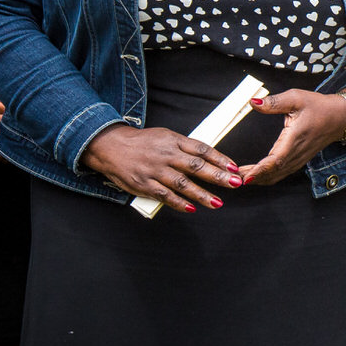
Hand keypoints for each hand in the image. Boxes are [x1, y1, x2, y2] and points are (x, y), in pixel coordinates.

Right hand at [83, 124, 241, 211]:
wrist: (110, 146)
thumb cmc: (143, 143)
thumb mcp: (166, 136)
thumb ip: (186, 147)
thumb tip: (211, 158)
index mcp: (173, 141)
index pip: (201, 149)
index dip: (219, 158)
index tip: (234, 167)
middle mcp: (166, 155)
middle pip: (195, 166)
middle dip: (217, 176)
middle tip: (235, 183)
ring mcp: (154, 170)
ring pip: (181, 183)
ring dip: (201, 194)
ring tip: (217, 203)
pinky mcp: (143, 184)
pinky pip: (163, 195)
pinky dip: (178, 202)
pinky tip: (192, 208)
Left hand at [237, 87, 345, 186]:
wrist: (340, 117)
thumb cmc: (318, 106)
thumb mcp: (296, 97)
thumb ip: (274, 102)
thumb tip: (253, 102)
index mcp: (294, 138)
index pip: (276, 159)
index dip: (260, 170)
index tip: (245, 176)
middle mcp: (297, 152)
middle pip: (273, 172)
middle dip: (252, 177)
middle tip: (231, 177)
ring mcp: (299, 159)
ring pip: (276, 176)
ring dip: (258, 178)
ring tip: (238, 177)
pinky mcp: (299, 160)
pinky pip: (281, 174)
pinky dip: (267, 177)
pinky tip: (255, 175)